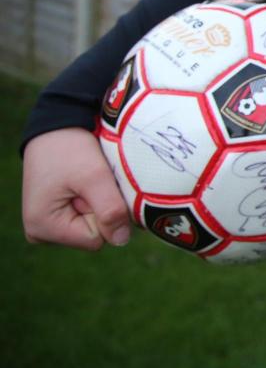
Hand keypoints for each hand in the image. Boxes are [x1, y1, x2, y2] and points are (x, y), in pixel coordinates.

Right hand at [22, 127, 130, 249]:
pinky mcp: (57, 215)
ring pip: (93, 225)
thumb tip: (121, 241)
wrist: (58, 126)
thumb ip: (110, 210)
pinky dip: (94, 199)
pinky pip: (87, 216)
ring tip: (86, 180)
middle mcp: (40, 232)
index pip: (96, 238)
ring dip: (99, 202)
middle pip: (94, 234)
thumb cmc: (71, 148)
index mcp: (43, 228)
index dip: (105, 213)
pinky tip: (85, 183)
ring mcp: (48, 225)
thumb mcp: (94, 177)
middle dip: (101, 208)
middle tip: (91, 181)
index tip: (94, 187)